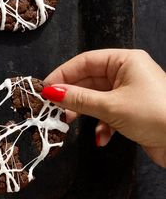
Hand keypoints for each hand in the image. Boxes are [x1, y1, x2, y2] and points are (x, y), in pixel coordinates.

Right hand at [43, 49, 165, 166]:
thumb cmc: (154, 115)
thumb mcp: (111, 106)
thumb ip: (78, 98)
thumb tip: (50, 91)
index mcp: (124, 60)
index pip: (85, 61)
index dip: (63, 74)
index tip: (45, 87)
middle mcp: (127, 72)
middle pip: (89, 80)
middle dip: (72, 95)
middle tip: (52, 106)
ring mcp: (131, 92)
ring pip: (97, 97)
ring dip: (84, 111)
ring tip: (68, 121)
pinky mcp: (134, 111)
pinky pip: (109, 112)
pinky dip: (102, 124)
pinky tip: (100, 137)